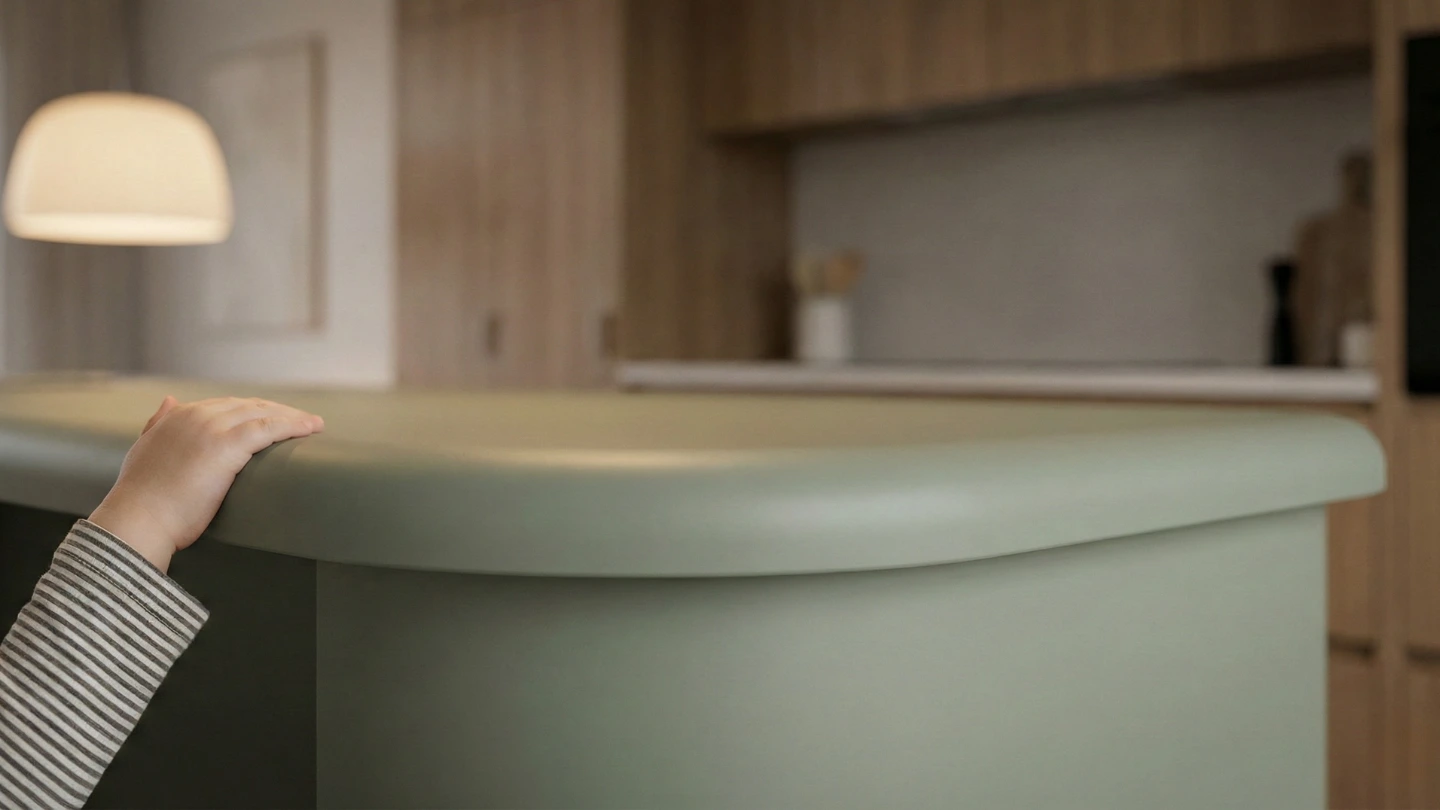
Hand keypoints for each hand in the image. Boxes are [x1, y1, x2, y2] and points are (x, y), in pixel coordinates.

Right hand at [88, 396, 323, 572]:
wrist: (138, 520)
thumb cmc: (142, 498)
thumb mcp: (146, 450)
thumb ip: (158, 424)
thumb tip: (170, 400)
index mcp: (178, 416)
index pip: (227, 405)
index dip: (254, 410)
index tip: (274, 418)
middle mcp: (196, 415)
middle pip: (249, 405)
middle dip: (278, 411)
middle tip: (303, 421)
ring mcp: (211, 428)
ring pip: (263, 413)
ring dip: (292, 416)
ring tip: (314, 425)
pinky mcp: (227, 446)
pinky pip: (269, 428)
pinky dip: (293, 425)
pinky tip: (310, 429)